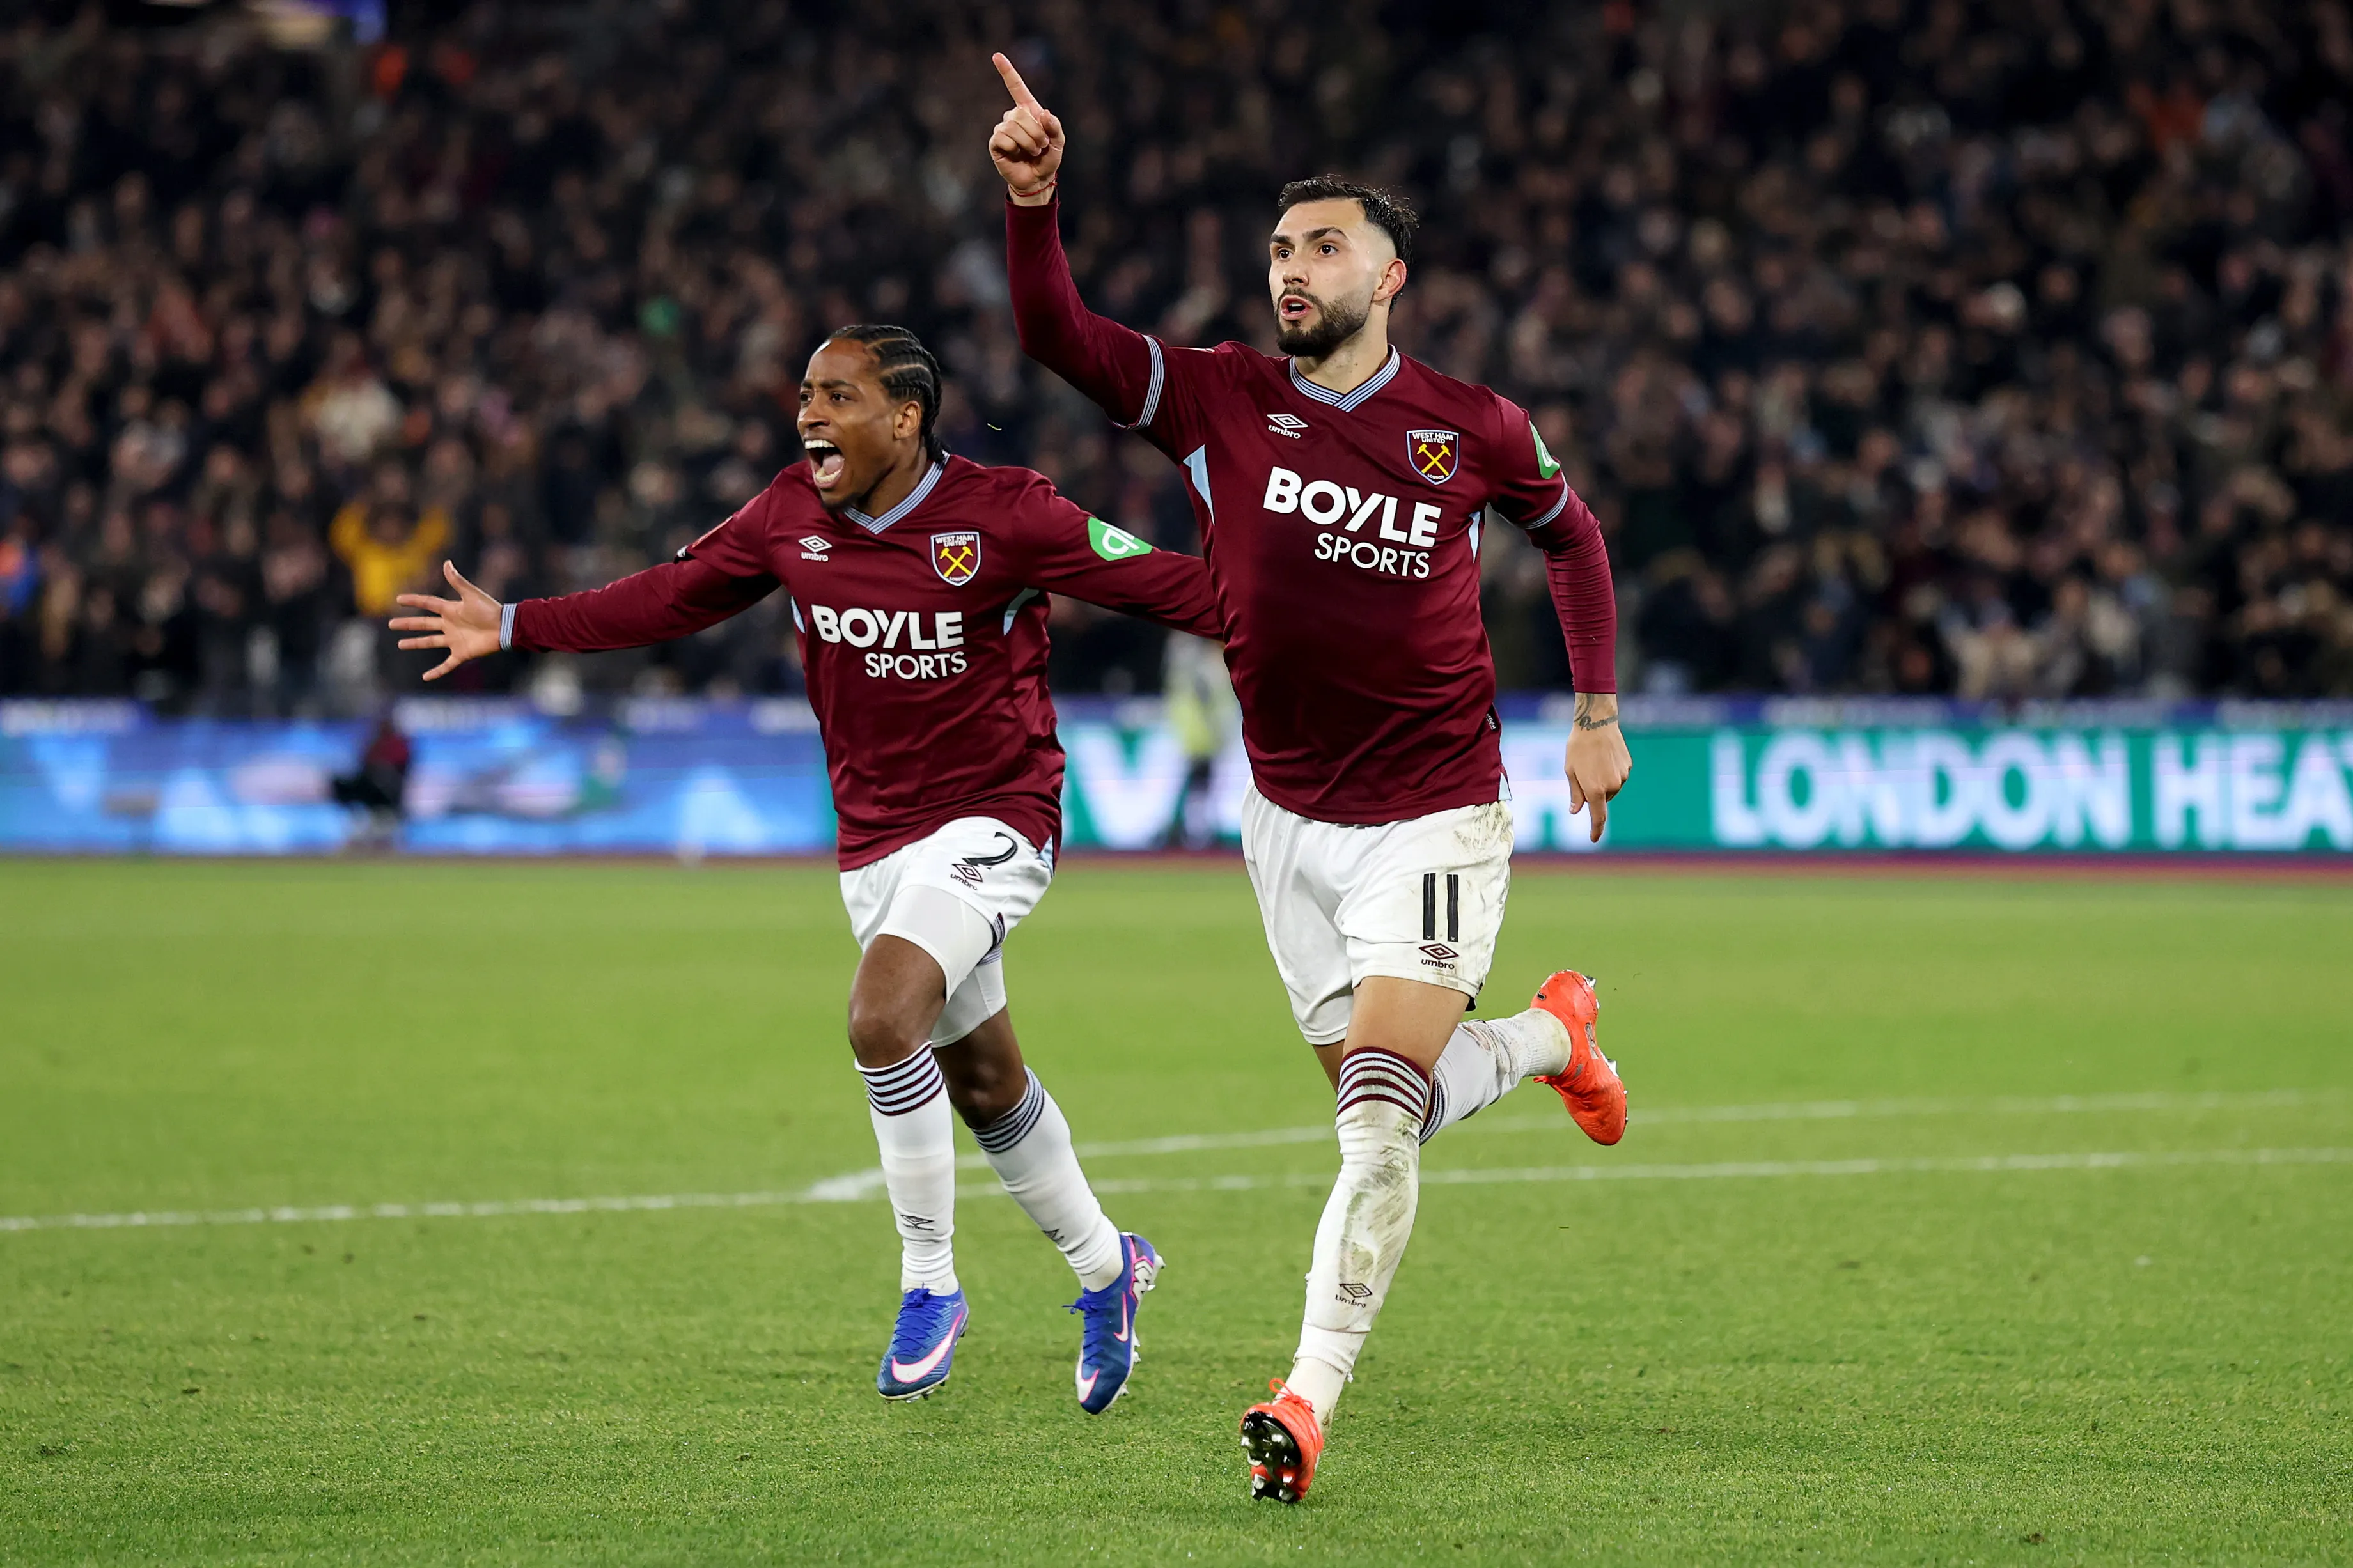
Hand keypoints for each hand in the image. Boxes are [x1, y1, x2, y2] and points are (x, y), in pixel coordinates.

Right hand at [390, 560, 502, 680]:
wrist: (505, 628)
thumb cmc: (490, 610)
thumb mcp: (471, 594)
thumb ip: (457, 581)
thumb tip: (446, 562)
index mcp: (451, 610)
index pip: (428, 604)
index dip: (413, 601)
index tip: (398, 600)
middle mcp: (450, 625)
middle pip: (423, 624)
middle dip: (407, 624)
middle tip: (391, 624)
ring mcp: (454, 640)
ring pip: (430, 642)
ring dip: (415, 643)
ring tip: (400, 644)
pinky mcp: (462, 654)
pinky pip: (446, 665)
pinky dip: (437, 672)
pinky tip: (425, 677)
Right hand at [988, 51, 1062, 203]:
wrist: (1037, 179)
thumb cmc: (1047, 158)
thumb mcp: (1058, 142)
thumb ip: (1055, 126)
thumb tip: (1043, 113)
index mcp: (1028, 111)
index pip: (1016, 87)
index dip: (1007, 72)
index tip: (996, 56)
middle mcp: (1013, 117)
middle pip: (1019, 112)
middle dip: (1035, 131)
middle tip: (1041, 145)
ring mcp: (1003, 129)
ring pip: (1012, 126)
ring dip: (1028, 141)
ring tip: (1032, 152)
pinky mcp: (995, 143)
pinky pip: (1004, 138)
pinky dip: (1015, 147)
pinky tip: (1016, 154)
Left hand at [1563, 692, 1630, 842]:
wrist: (1596, 723)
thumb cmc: (1578, 747)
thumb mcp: (1570, 771)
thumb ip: (1576, 794)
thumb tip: (1576, 811)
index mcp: (1595, 790)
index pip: (1598, 817)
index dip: (1596, 830)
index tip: (1593, 839)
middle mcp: (1612, 786)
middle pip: (1602, 800)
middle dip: (1593, 793)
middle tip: (1583, 773)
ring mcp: (1622, 776)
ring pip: (1611, 788)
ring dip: (1602, 782)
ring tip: (1594, 761)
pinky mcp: (1628, 767)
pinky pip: (1618, 776)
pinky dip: (1610, 772)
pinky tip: (1604, 757)